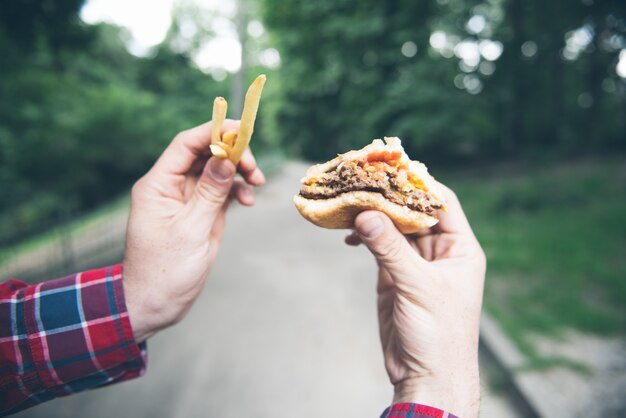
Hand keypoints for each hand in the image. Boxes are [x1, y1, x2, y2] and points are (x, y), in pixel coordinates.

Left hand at [122, 120, 264, 341]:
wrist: (156, 303)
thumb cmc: (165, 271)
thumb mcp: (191, 230)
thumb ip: (210, 192)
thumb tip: (226, 159)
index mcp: (158, 185)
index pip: (186, 145)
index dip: (213, 132)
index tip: (240, 130)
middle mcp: (171, 187)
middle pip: (204, 154)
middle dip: (232, 154)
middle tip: (254, 167)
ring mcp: (186, 200)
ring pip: (215, 171)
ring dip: (238, 172)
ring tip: (258, 184)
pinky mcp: (199, 213)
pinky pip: (220, 191)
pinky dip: (236, 191)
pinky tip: (248, 201)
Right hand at [345, 183, 485, 417]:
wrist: (426, 376)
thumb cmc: (438, 335)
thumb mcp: (417, 288)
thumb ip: (391, 250)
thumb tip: (365, 215)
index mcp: (459, 249)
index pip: (441, 203)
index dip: (418, 184)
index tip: (391, 168)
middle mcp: (439, 251)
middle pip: (413, 212)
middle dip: (388, 197)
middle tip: (361, 181)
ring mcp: (415, 263)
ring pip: (393, 227)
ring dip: (373, 215)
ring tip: (349, 203)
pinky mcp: (394, 276)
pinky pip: (378, 246)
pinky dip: (364, 236)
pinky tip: (350, 232)